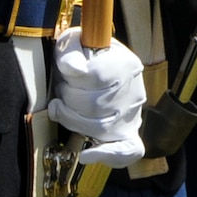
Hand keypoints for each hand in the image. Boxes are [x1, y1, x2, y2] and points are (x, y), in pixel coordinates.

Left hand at [48, 31, 145, 165]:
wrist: (98, 72)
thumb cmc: (82, 58)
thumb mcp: (74, 42)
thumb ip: (71, 49)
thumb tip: (74, 69)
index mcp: (126, 63)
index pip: (98, 77)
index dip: (73, 79)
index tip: (65, 73)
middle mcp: (135, 91)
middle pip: (96, 105)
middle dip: (68, 99)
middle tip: (62, 91)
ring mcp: (132, 116)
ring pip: (101, 128)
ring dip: (72, 120)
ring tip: (62, 109)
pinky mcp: (129, 135)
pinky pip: (126, 151)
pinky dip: (106, 155)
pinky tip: (86, 155)